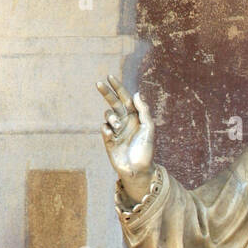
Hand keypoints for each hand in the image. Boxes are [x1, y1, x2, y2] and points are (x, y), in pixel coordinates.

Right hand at [97, 74, 155, 199]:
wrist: (139, 170)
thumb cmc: (146, 150)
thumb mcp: (149, 129)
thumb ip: (144, 111)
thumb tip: (136, 93)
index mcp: (135, 116)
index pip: (125, 98)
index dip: (118, 87)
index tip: (110, 77)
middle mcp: (125, 121)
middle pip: (113, 103)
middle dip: (106, 93)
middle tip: (98, 83)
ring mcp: (116, 130)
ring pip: (108, 115)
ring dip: (112, 117)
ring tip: (117, 126)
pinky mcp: (108, 140)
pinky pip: (104, 128)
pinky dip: (107, 128)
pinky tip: (111, 133)